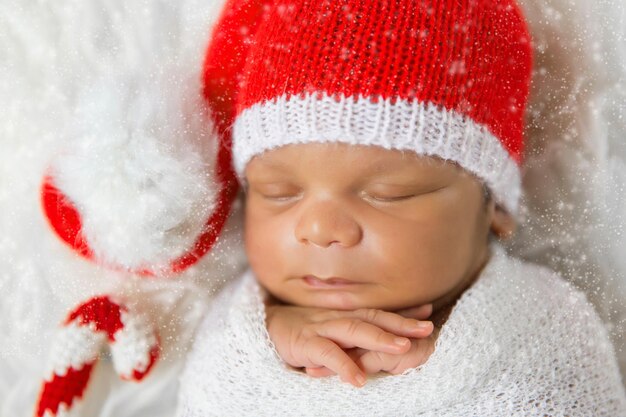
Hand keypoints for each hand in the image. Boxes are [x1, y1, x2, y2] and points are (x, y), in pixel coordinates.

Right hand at [265, 302, 433, 387]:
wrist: (264, 327)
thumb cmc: (303, 329)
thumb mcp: (331, 327)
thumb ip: (354, 329)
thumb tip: (384, 334)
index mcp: (344, 314)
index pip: (377, 310)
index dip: (402, 310)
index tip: (428, 310)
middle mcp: (337, 317)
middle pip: (372, 317)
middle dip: (401, 321)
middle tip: (426, 328)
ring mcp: (321, 329)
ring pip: (354, 330)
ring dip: (379, 338)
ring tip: (402, 348)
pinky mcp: (305, 344)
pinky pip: (327, 354)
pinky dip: (343, 365)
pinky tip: (358, 380)